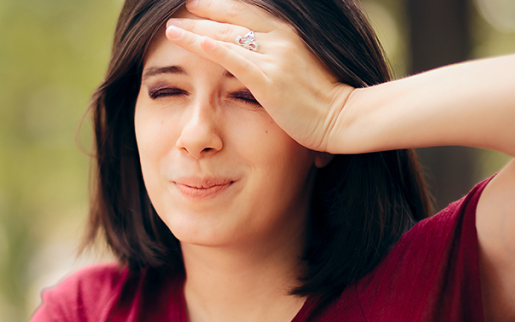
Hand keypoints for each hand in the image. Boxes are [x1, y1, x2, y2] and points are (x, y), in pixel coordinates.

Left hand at [165, 0, 354, 153]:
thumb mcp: (302, 69)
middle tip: (179, 10)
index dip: (221, 7)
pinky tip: (189, 40)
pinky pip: (232, 57)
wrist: (343, 118)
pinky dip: (209, 47)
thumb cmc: (324, 101)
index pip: (247, 12)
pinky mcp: (267, 78)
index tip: (198, 6)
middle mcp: (280, 37)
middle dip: (203, 12)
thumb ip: (281, 59)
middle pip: (232, 17)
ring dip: (195, 29)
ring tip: (171, 28)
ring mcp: (274, 56)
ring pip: (226, 35)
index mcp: (288, 33)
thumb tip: (263, 62)